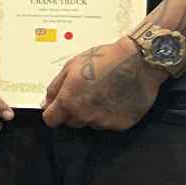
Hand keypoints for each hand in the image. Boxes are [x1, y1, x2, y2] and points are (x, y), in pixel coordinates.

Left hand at [43, 38, 164, 131]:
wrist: (139, 61)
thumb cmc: (104, 59)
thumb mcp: (71, 66)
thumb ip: (55, 88)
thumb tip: (46, 104)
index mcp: (69, 101)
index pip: (51, 120)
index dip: (53, 113)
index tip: (58, 108)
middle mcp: (85, 116)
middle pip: (71, 123)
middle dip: (73, 111)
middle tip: (86, 94)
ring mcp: (104, 122)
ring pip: (90, 123)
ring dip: (92, 114)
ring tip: (103, 94)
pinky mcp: (121, 125)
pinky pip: (109, 124)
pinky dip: (110, 115)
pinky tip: (116, 99)